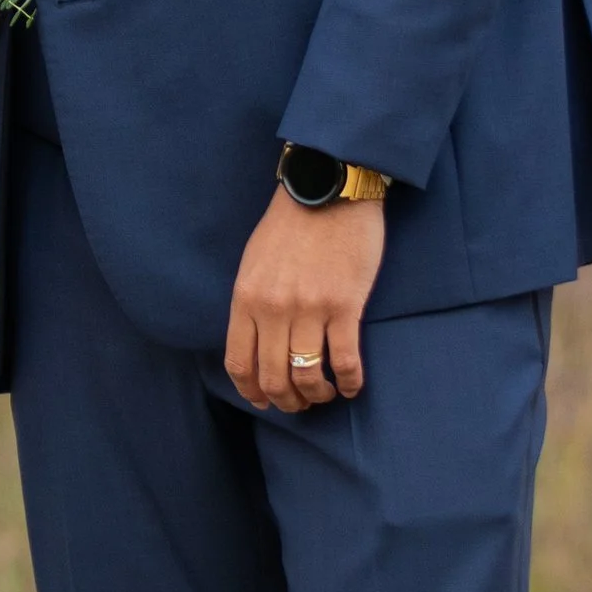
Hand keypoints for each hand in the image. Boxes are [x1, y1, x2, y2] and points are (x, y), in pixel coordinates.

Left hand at [224, 186, 385, 411]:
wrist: (327, 188)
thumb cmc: (290, 222)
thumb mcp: (254, 260)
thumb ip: (251, 301)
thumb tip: (255, 342)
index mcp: (246, 297)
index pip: (239, 363)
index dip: (251, 391)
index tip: (264, 401)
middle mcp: (273, 308)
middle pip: (273, 378)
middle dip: (287, 402)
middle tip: (300, 404)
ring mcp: (309, 309)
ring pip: (308, 377)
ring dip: (317, 395)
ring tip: (326, 393)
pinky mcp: (344, 306)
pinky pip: (346, 362)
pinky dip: (349, 383)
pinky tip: (352, 386)